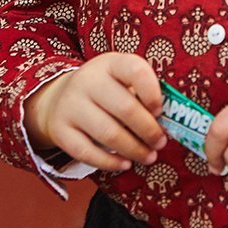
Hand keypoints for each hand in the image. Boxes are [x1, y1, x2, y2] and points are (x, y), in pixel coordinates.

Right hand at [24, 52, 166, 172]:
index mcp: (109, 63)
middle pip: (125, 108)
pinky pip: (88, 152)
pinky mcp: (60, 131)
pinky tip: (125, 164)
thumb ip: (142, 95)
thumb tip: (168, 122)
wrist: (59, 99)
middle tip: (161, 142)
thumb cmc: (104, 91)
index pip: (135, 70)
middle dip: (149, 130)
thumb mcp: (120, 80)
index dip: (153, 92)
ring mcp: (71, 105)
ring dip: (134, 149)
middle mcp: (87, 81)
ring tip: (149, 156)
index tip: (160, 111)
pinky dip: (110, 162)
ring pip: (108, 134)